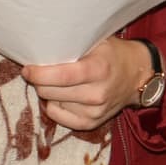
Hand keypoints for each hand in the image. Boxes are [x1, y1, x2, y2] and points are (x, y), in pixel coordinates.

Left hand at [22, 37, 152, 131]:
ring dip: (48, 92)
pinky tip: (61, 96)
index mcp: (98, 69)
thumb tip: (41, 45)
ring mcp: (95, 111)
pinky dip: (54, 105)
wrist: (138, 76)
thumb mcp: (97, 41)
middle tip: (37, 72)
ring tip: (55, 82)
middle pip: (51, 92)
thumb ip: (73, 44)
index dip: (39, 74)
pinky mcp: (91, 123)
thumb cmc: (112, 54)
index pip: (62, 76)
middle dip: (39, 82)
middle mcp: (97, 93)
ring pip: (52, 103)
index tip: (28, 68)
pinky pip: (58, 116)